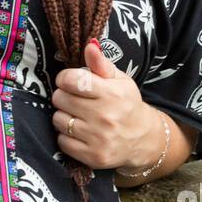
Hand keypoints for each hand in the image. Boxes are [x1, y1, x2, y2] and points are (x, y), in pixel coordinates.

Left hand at [51, 38, 157, 171]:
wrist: (143, 139)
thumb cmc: (127, 105)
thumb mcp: (119, 81)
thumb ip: (101, 64)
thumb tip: (89, 45)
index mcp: (111, 93)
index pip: (71, 80)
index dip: (65, 78)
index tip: (70, 81)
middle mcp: (105, 116)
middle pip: (60, 99)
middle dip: (64, 97)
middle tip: (75, 100)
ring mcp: (98, 138)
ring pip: (58, 120)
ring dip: (64, 117)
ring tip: (78, 116)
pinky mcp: (93, 156)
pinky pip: (62, 141)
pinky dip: (66, 136)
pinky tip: (79, 133)